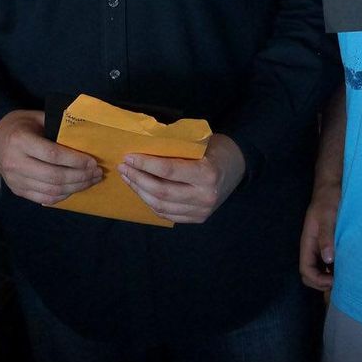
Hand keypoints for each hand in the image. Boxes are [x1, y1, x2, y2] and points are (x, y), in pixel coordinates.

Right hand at [0, 109, 101, 203]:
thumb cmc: (21, 124)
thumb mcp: (37, 117)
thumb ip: (58, 126)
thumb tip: (86, 137)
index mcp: (20, 140)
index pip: (53, 154)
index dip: (76, 160)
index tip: (93, 162)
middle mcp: (15, 162)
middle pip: (54, 176)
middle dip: (80, 177)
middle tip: (97, 173)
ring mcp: (15, 180)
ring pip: (51, 191)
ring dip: (75, 188)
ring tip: (91, 181)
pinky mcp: (17, 191)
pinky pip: (43, 198)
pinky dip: (62, 196)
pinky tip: (75, 188)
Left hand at [117, 133, 245, 223]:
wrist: (237, 167)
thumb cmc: (215, 149)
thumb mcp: (199, 143)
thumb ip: (176, 148)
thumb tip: (142, 145)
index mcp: (207, 174)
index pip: (168, 171)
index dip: (145, 164)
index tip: (129, 157)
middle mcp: (204, 196)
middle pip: (161, 191)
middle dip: (138, 179)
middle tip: (124, 167)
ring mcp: (201, 211)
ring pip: (161, 205)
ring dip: (140, 191)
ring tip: (128, 178)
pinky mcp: (197, 219)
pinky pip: (167, 214)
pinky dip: (150, 203)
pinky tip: (141, 190)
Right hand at [299, 182, 339, 290]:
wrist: (333, 185)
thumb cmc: (329, 198)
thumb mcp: (328, 215)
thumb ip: (326, 236)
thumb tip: (328, 260)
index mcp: (308, 242)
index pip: (305, 270)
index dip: (318, 280)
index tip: (334, 279)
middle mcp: (312, 247)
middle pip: (310, 275)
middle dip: (323, 284)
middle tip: (342, 283)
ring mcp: (320, 246)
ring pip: (320, 271)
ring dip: (330, 278)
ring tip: (347, 279)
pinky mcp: (329, 243)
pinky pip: (329, 263)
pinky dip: (336, 270)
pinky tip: (349, 268)